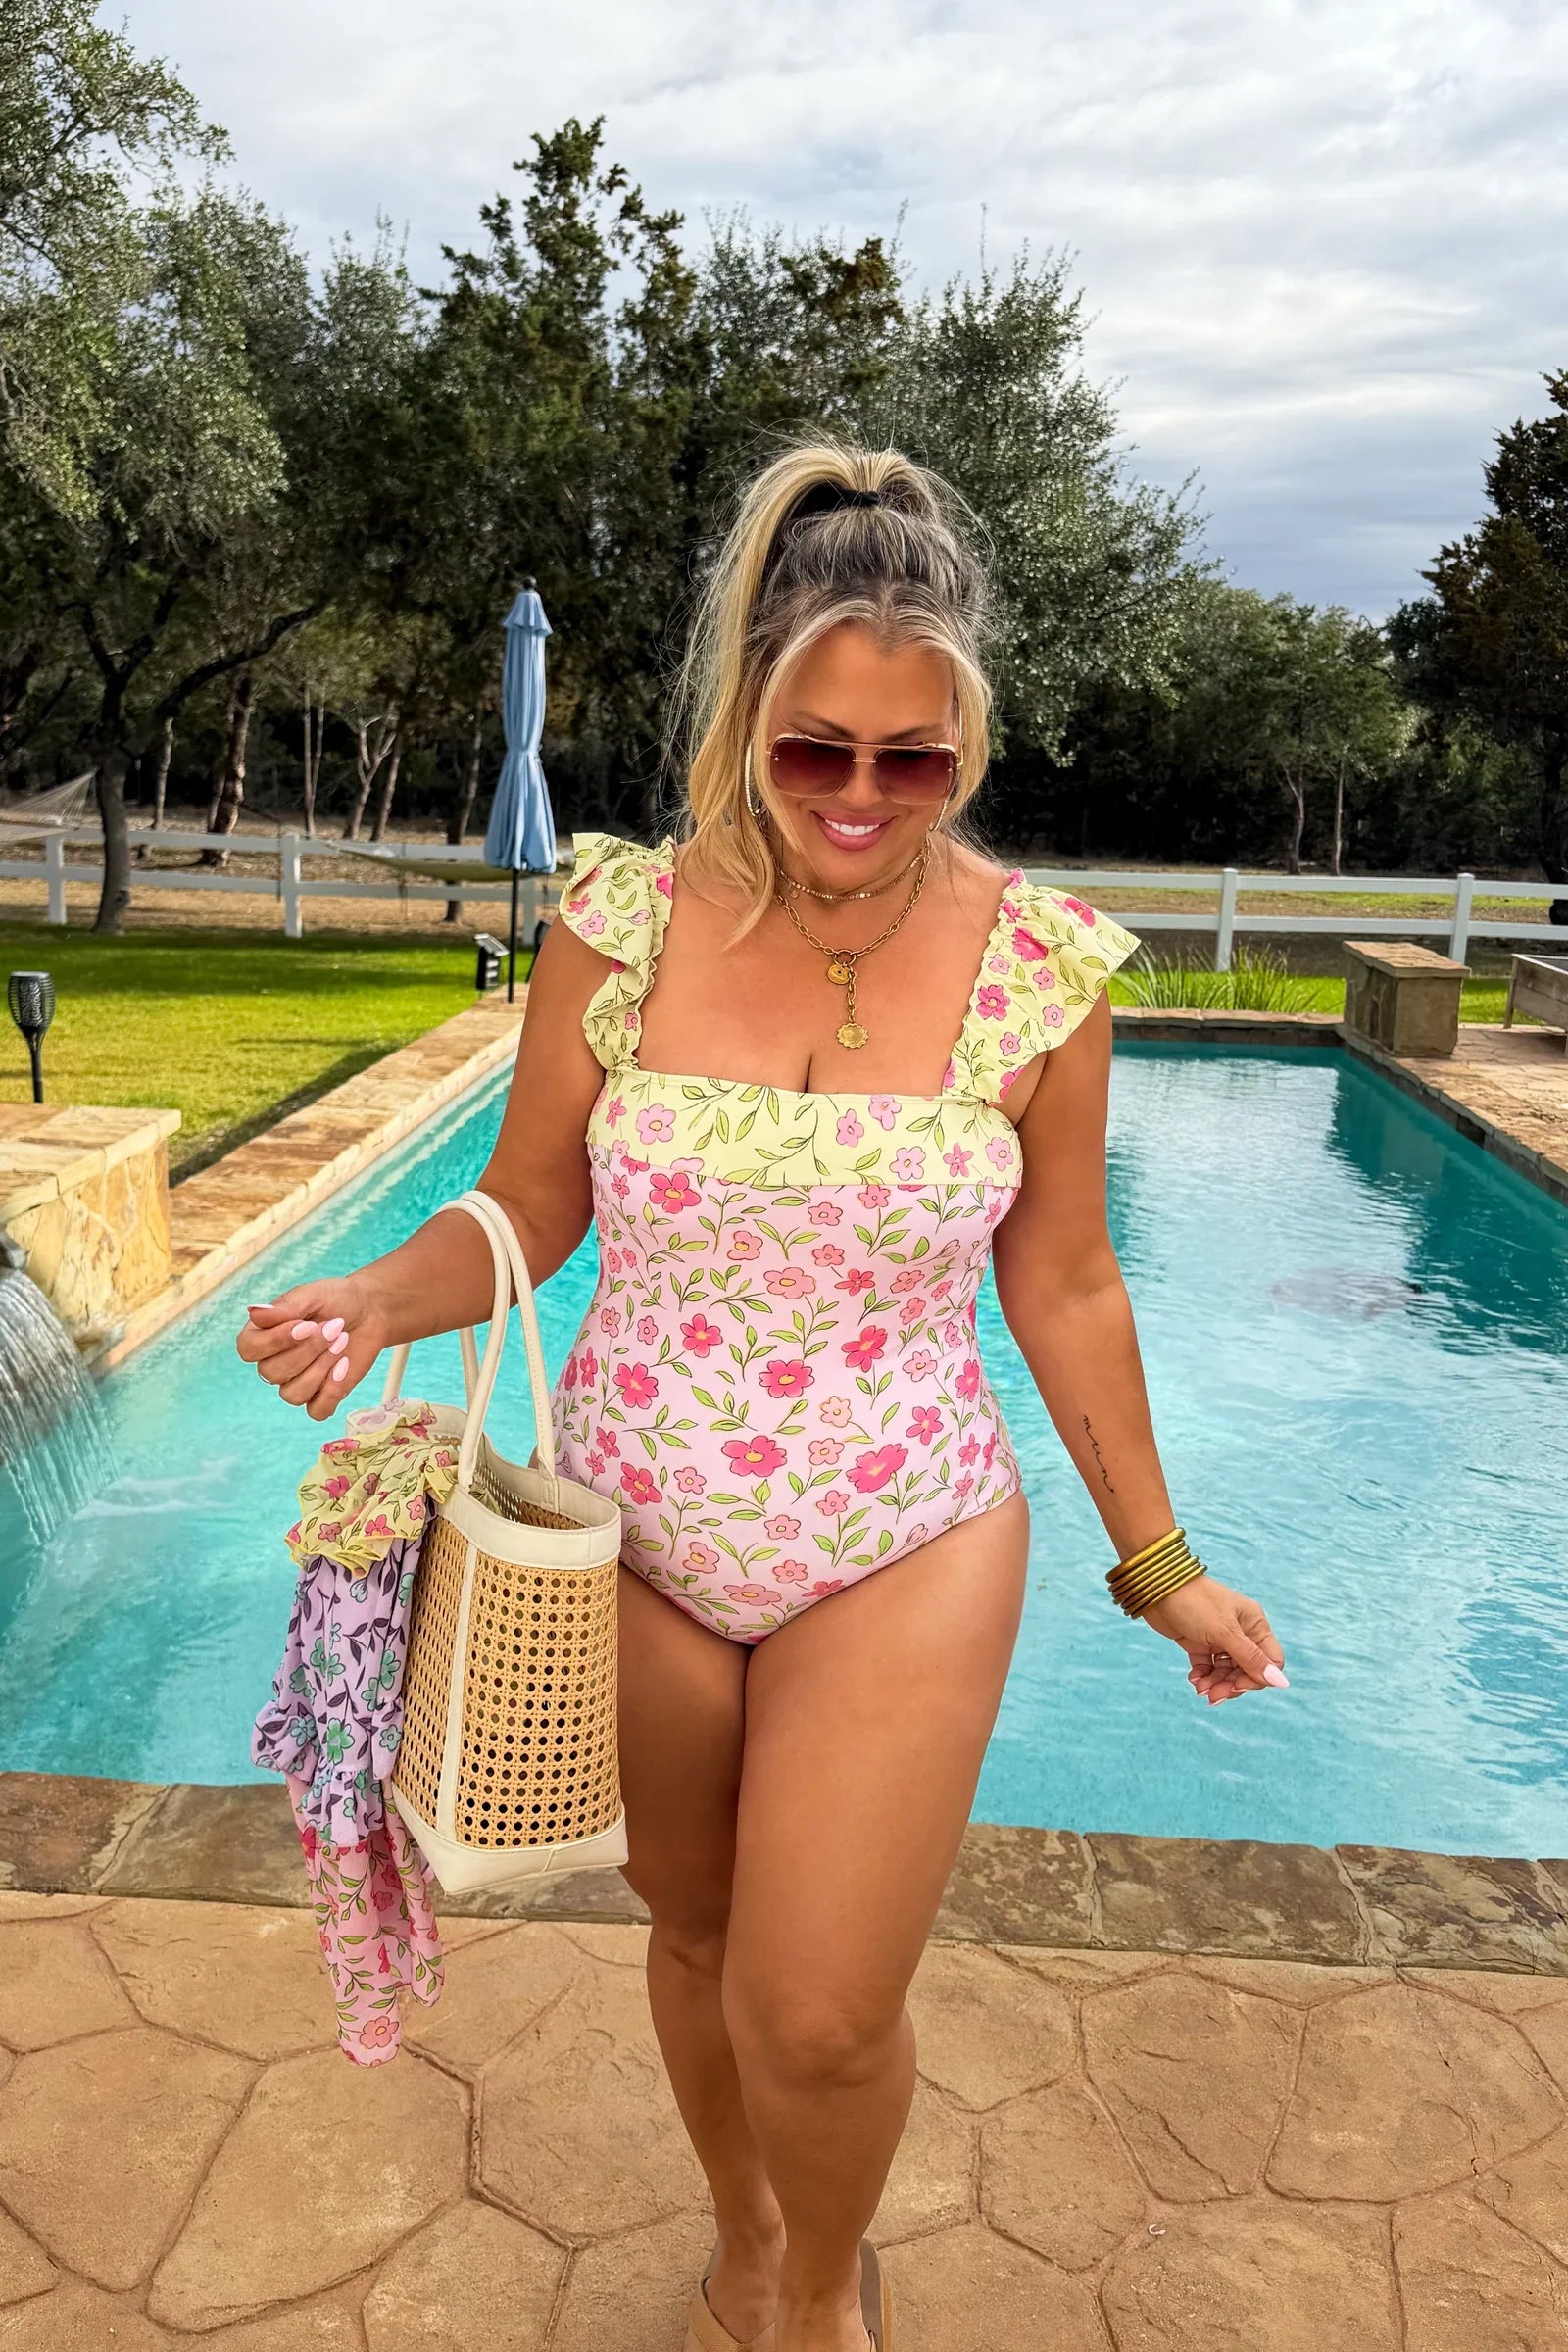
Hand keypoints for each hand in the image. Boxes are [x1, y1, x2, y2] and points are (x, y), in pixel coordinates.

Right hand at [236, 1273, 387, 1420]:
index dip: (275, 1341)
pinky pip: (317, 1411)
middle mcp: (274, 1361)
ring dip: (321, 1368)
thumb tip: (253, 1313)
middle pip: (272, 1373)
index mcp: (263, 1334)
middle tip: (334, 1328)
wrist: (371, 1311)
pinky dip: (332, 1391)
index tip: (307, 1325)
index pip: (248, 1349)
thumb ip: (284, 1307)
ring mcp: (297, 1381)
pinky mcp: (322, 1396)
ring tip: (341, 1343)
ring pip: (292, 1395)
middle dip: (308, 1350)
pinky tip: (344, 1366)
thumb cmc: (336, 1300)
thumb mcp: (312, 1295)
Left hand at [1140, 1573, 1288, 1704]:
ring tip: (1199, 1689)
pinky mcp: (1200, 1643)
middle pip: (1247, 1671)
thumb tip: (1280, 1683)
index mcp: (1255, 1624)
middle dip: (1231, 1685)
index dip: (1256, 1678)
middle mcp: (1241, 1632)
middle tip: (1213, 1695)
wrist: (1157, 1588)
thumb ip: (1250, 1659)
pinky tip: (1194, 1679)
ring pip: (1226, 1672)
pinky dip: (1203, 1677)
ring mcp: (1220, 1638)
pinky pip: (1208, 1668)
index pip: (1269, 1661)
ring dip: (1215, 1684)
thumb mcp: (1225, 1632)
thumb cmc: (1195, 1602)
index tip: (1236, 1686)